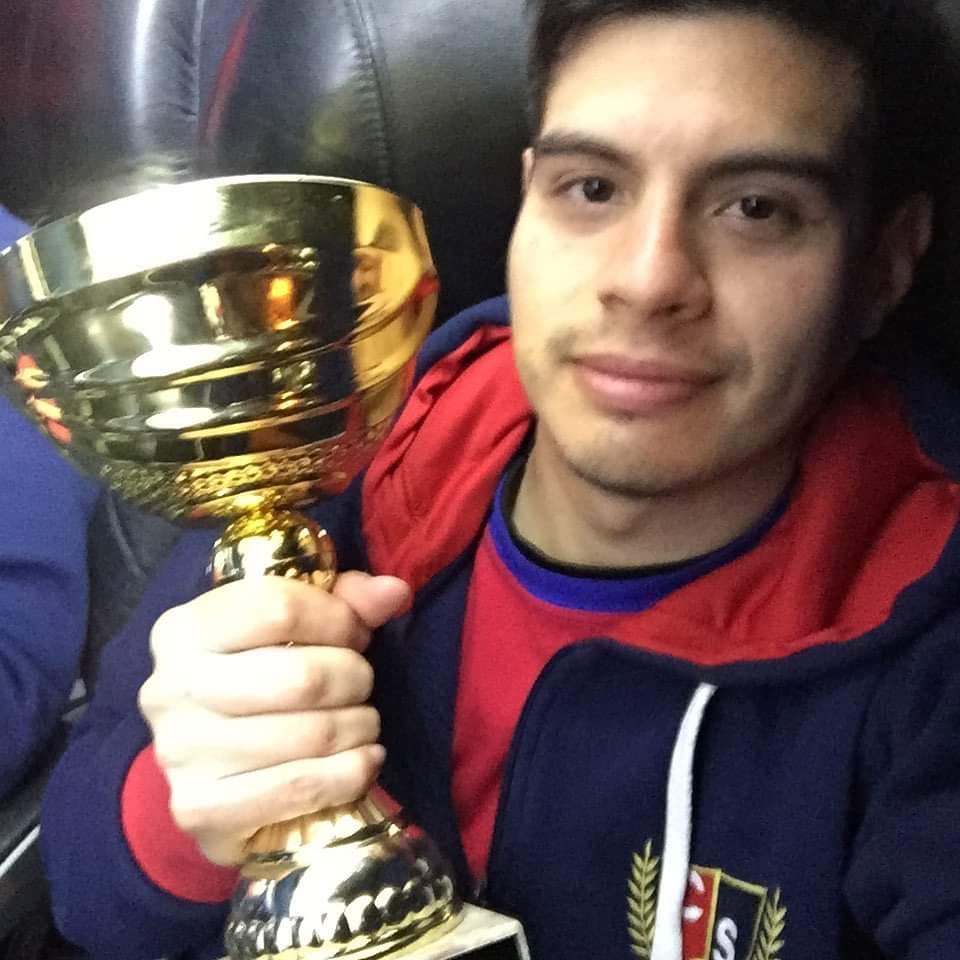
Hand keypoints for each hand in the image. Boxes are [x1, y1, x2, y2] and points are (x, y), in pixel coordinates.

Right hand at [139, 571, 409, 865]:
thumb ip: (346, 602)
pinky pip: (302, 788)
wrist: (217, 774)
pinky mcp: (200, 811)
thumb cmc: (264, 681)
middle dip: (354, 678)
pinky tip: (362, 761)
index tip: (354, 635)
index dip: (337, 620)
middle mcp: (170, 688)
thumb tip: (394, 591)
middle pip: (302, 676)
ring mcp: (180, 754)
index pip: (278, 608)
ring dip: (358, 727)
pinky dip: (350, 773)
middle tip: (361, 684)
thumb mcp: (298, 628)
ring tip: (362, 723)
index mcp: (184, 629)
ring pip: (310, 734)